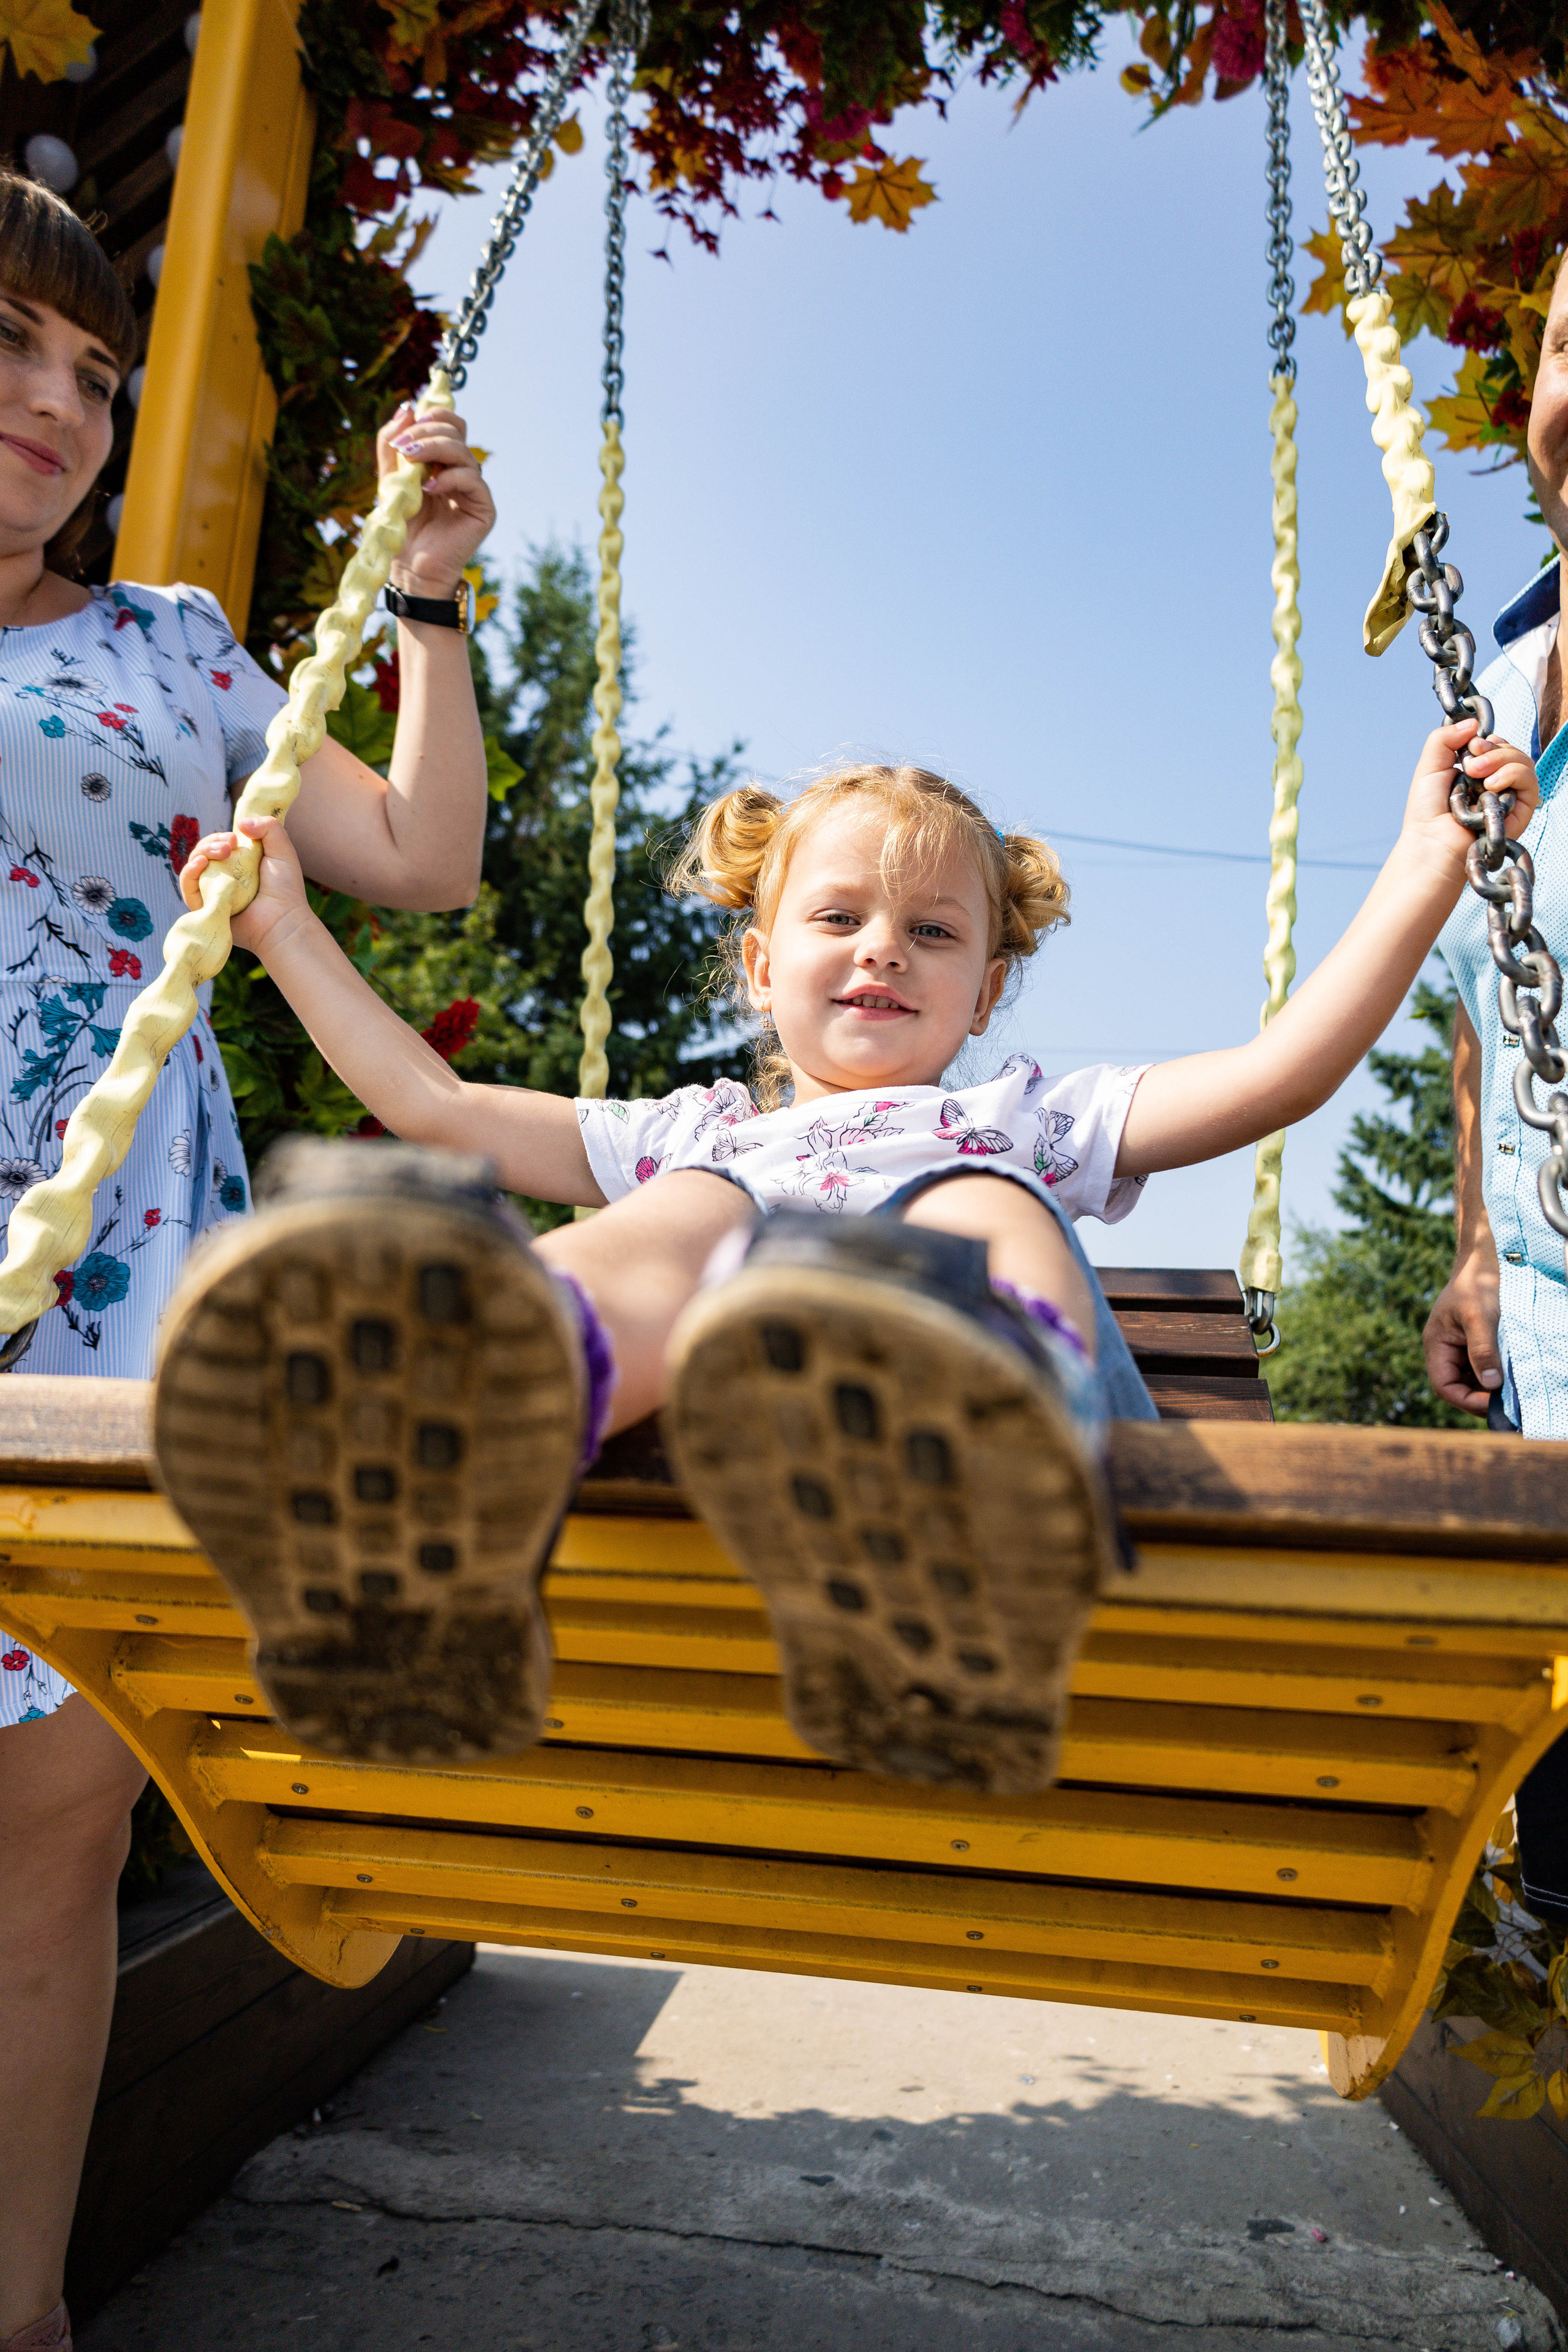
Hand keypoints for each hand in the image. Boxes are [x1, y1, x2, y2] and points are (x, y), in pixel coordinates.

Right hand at [180, 816, 309, 957]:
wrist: (282, 920)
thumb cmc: (285, 889)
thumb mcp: (282, 851)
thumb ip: (268, 827)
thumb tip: (241, 823)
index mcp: (238, 865)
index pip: (218, 845)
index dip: (221, 837)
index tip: (236, 837)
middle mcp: (223, 878)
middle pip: (203, 853)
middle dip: (211, 842)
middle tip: (230, 845)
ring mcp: (212, 893)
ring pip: (193, 867)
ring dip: (202, 853)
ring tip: (220, 852)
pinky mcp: (204, 907)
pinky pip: (187, 888)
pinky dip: (189, 873)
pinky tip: (200, 864)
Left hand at [380, 400, 494, 597]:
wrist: (411, 567)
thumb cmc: (402, 526)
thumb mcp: (390, 478)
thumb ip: (392, 444)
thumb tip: (407, 408)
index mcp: (443, 460)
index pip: (447, 423)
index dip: (429, 417)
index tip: (403, 432)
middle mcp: (462, 471)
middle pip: (456, 431)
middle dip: (427, 432)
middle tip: (403, 448)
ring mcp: (475, 489)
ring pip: (463, 452)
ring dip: (434, 450)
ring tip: (410, 462)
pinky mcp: (484, 509)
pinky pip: (472, 480)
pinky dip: (449, 478)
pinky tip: (428, 487)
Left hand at [1402, 718, 1539, 871]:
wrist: (1432, 842)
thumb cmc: (1427, 811)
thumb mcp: (1430, 766)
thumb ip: (1444, 739)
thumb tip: (1473, 724)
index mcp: (1477, 772)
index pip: (1495, 744)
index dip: (1486, 740)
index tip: (1471, 746)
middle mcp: (1495, 782)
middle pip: (1510, 749)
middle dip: (1492, 749)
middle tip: (1471, 765)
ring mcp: (1509, 795)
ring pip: (1523, 761)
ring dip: (1501, 761)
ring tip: (1477, 776)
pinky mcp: (1520, 810)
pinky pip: (1529, 780)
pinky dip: (1512, 775)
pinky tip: (1491, 786)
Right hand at [1423, 1247, 1502, 1415]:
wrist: (1484, 1260)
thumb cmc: (1477, 1284)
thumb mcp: (1480, 1316)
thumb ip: (1482, 1350)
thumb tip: (1491, 1385)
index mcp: (1436, 1346)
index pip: (1445, 1387)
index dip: (1467, 1400)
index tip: (1495, 1401)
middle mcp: (1446, 1351)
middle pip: (1459, 1388)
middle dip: (1481, 1397)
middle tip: (1509, 1401)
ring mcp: (1461, 1349)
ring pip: (1473, 1381)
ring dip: (1490, 1387)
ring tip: (1513, 1390)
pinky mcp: (1476, 1344)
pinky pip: (1483, 1368)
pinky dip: (1497, 1375)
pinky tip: (1512, 1375)